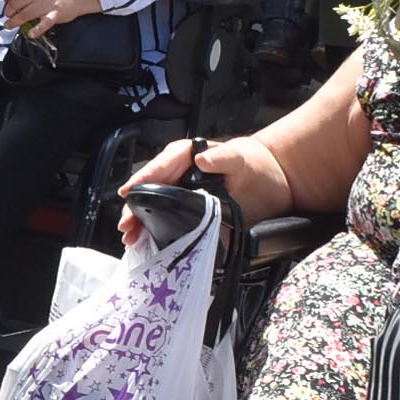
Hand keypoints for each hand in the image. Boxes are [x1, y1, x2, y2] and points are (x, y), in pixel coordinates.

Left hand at [0, 0, 98, 38]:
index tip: (3, 0)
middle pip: (15, 3)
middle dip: (8, 11)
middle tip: (8, 16)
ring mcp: (46, 3)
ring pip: (24, 14)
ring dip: (15, 22)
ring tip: (10, 25)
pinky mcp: (55, 13)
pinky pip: (44, 23)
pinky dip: (37, 30)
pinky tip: (31, 34)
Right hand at [118, 134, 287, 244]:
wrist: (272, 181)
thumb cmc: (254, 164)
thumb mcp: (239, 158)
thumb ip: (222, 157)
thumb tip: (202, 159)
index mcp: (184, 156)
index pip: (158, 168)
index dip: (141, 181)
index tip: (128, 193)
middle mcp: (178, 174)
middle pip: (149, 191)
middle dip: (135, 208)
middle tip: (126, 226)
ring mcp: (182, 194)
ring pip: (154, 207)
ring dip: (140, 222)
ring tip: (131, 239)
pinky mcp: (190, 212)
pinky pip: (167, 220)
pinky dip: (155, 231)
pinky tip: (146, 242)